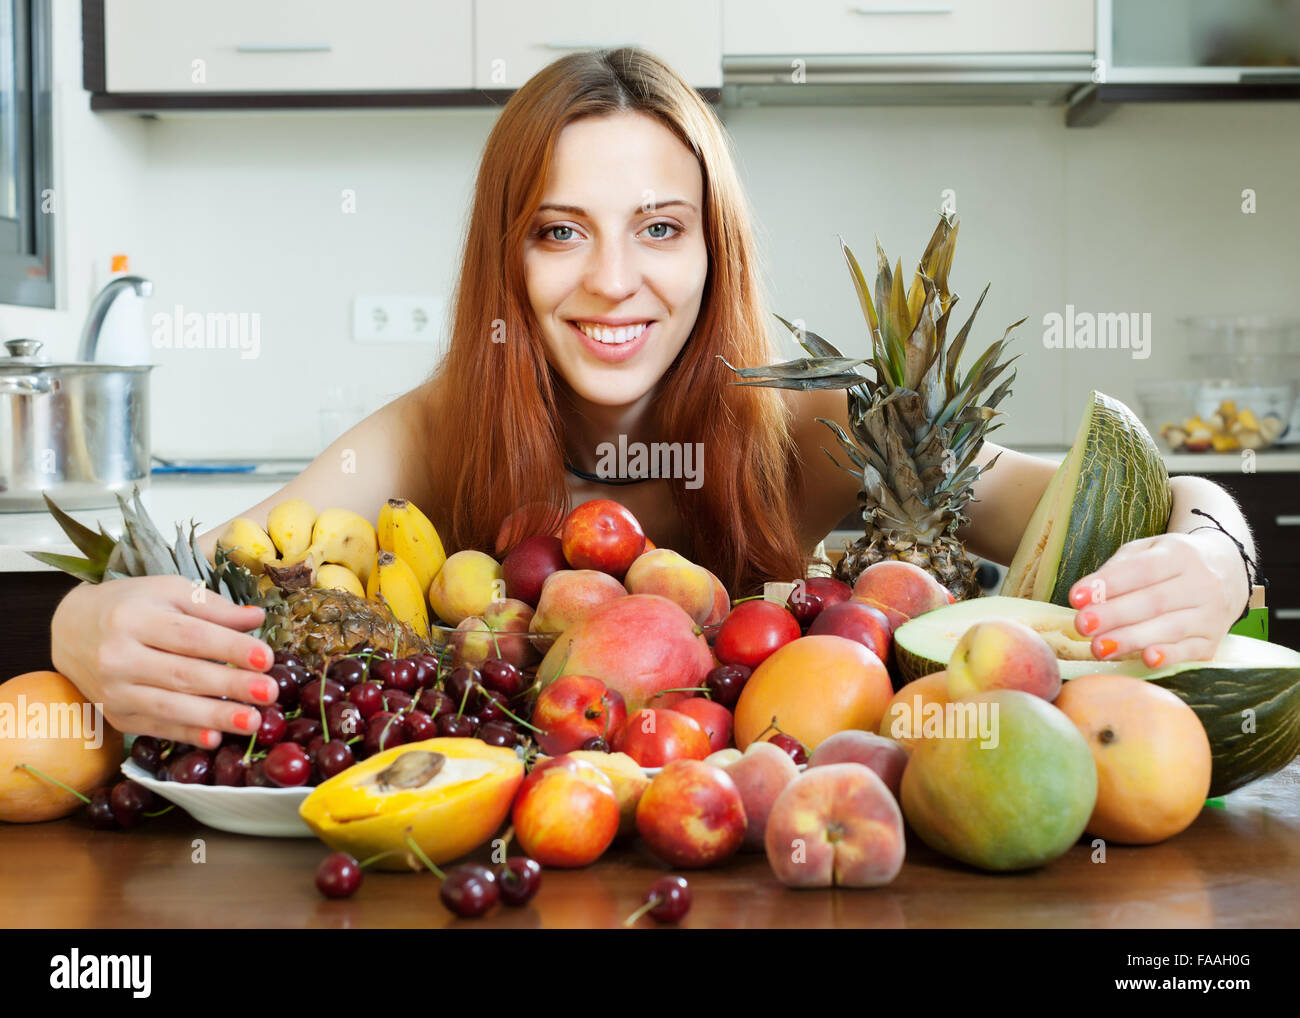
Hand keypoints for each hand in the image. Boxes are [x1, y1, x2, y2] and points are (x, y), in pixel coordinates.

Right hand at [51, 576, 278, 747]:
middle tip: (269, 693)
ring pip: (169, 707)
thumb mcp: (167, 592)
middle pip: (182, 674)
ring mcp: (113, 691)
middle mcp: (117, 656)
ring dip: (214, 717)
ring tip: (252, 721)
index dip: (230, 648)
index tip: (267, 658)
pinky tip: (215, 738)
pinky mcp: (115, 715)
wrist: (72, 631)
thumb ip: (212, 606)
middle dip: (230, 686)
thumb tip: (256, 618)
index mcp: (134, 618)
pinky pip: (156, 728)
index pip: (190, 636)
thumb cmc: (130, 606)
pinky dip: (186, 735)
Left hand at [1067, 530, 1246, 668]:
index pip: (1141, 570)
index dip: (1108, 584)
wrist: (1228, 571)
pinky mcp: (1213, 640)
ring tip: (1099, 647)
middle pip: (1154, 601)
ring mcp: (1211, 613)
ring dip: (1132, 639)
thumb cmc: (1171, 562)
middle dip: (1114, 615)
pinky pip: (1191, 650)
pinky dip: (1170, 656)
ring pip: (1170, 628)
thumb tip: (1089, 593)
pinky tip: (1147, 659)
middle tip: (1082, 625)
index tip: (1076, 597)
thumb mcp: (1147, 550)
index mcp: (1180, 554)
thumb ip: (1118, 568)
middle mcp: (1202, 583)